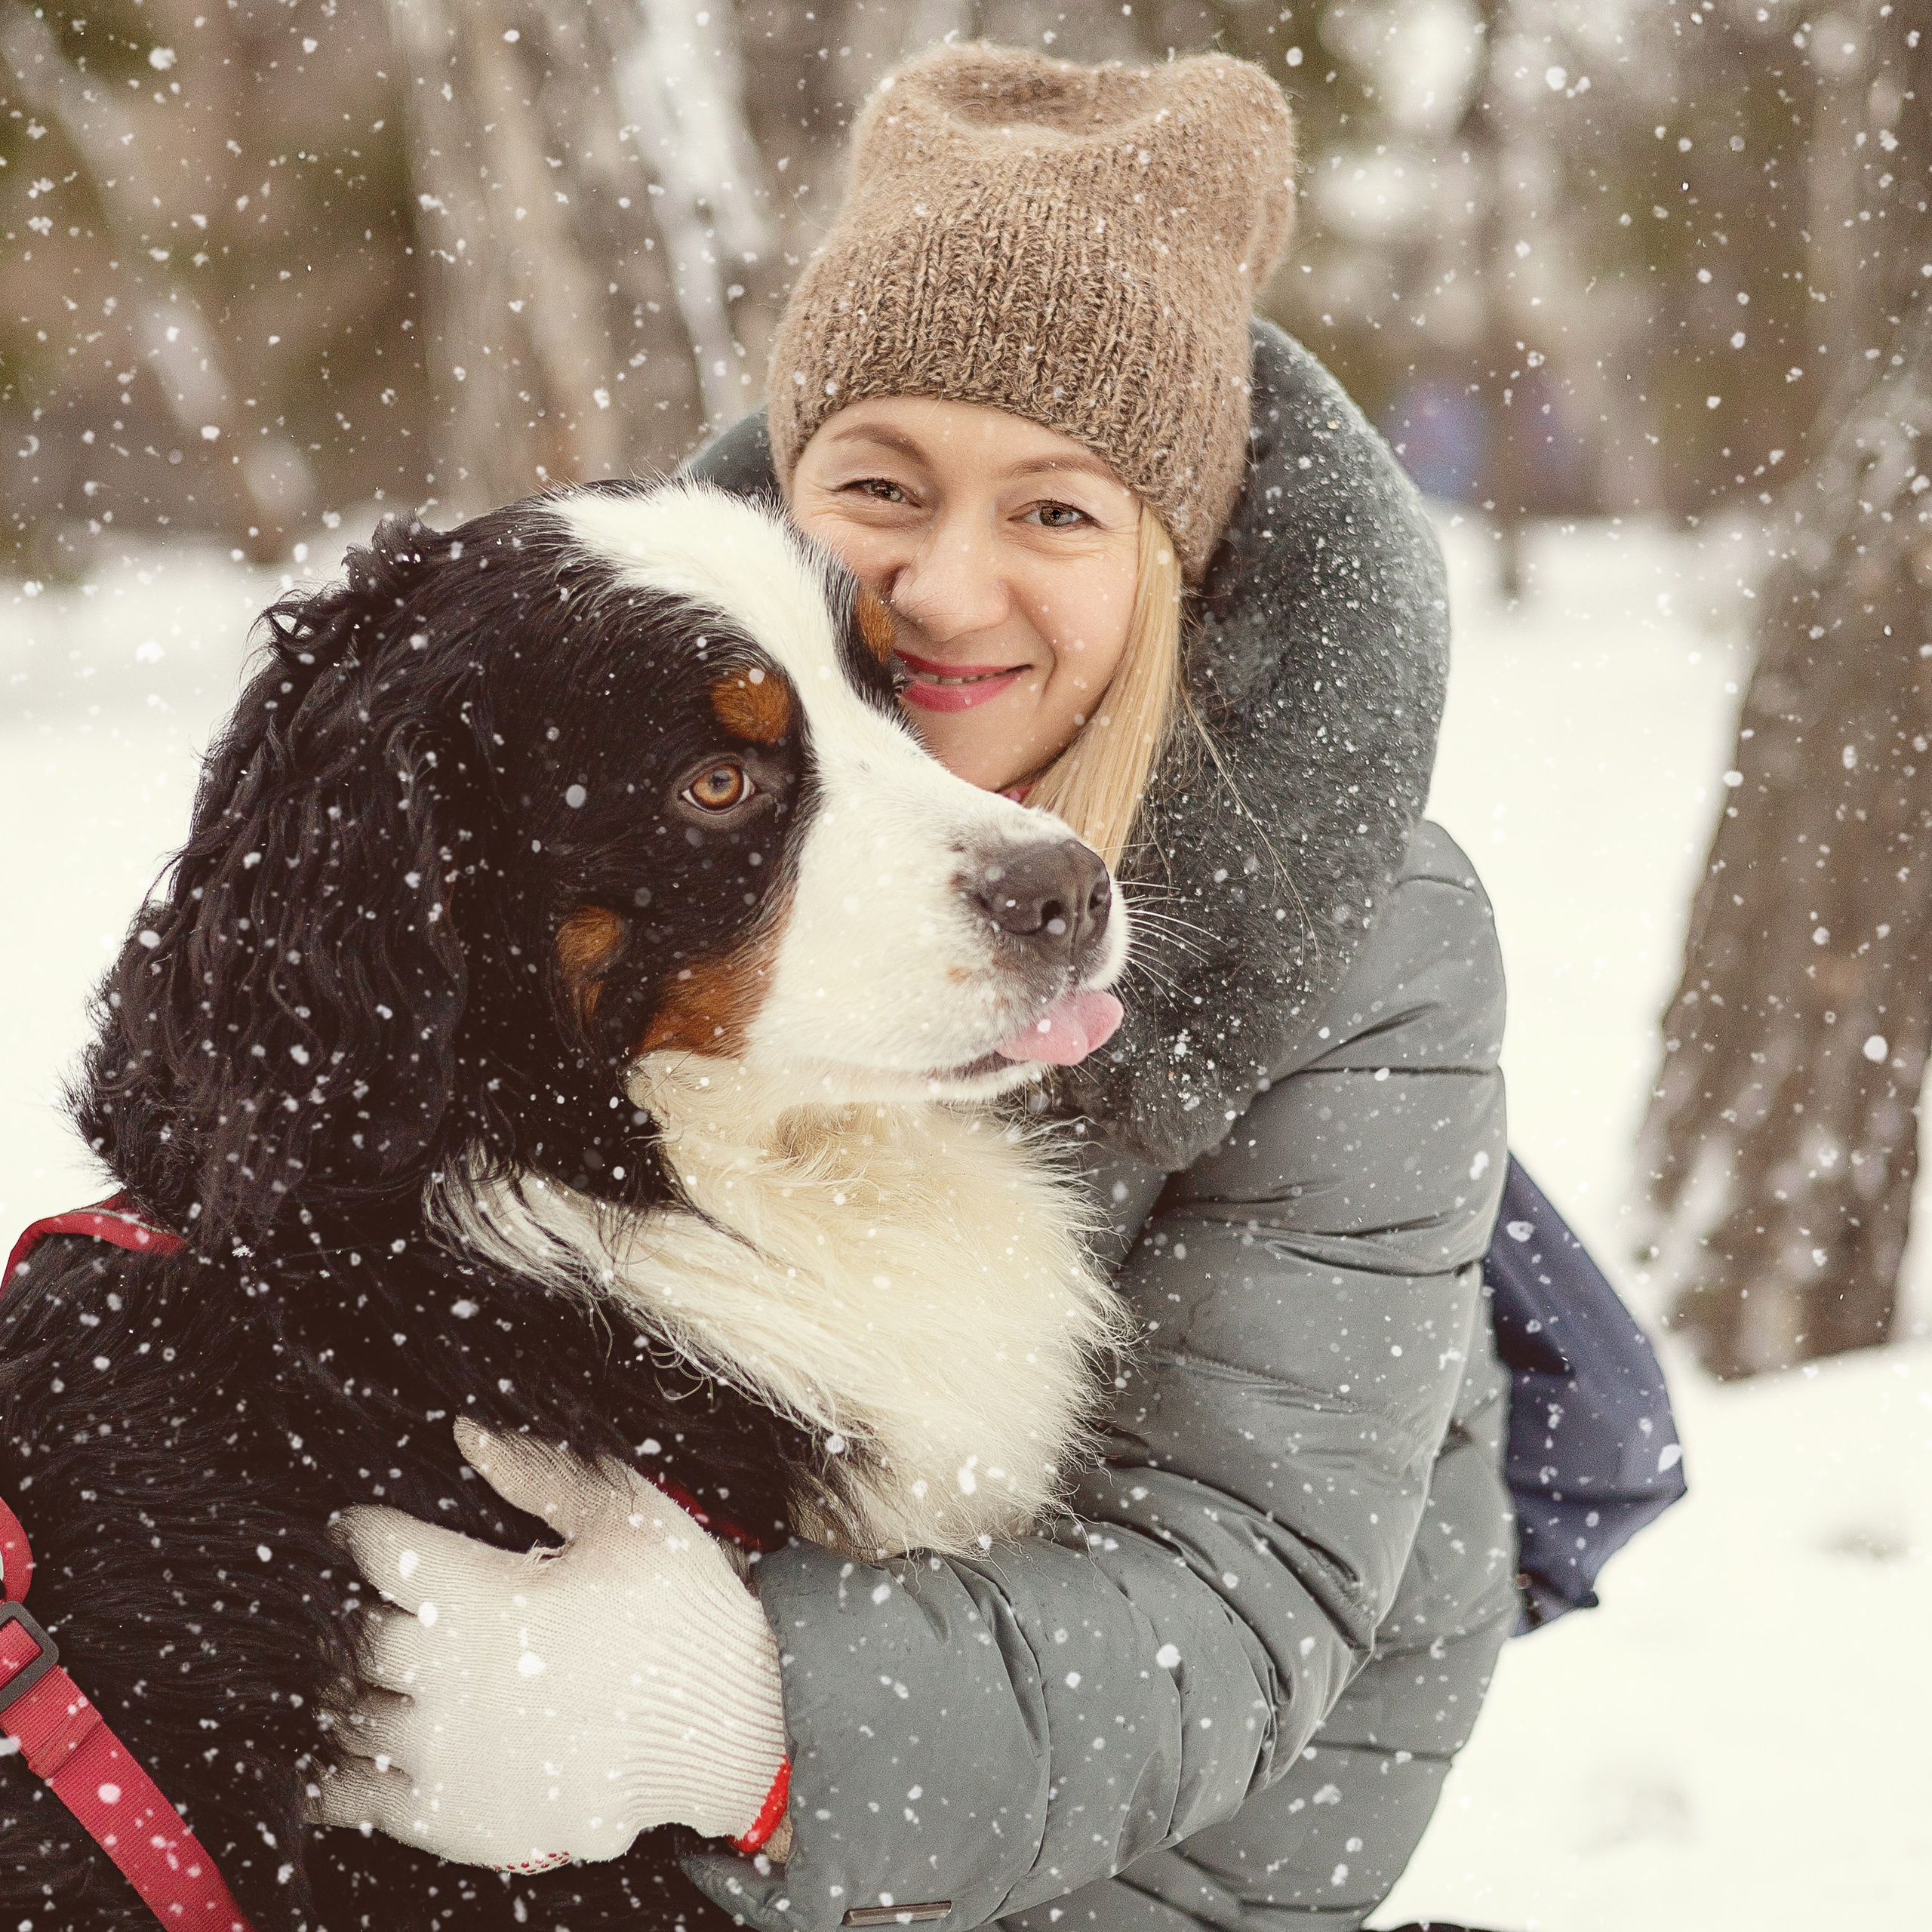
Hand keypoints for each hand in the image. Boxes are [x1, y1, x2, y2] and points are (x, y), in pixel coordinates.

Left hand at [310, 1419, 787, 1869]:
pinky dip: (337, 1771)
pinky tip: (349, 1753)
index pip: (381, 1548)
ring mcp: (444, 1754)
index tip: (362, 1526)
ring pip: (347, 1713)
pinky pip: (355, 1797)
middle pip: (355, 1634)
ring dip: (351, 1686)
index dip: (364, 1529)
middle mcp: (445, 1676)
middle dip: (363, 1610)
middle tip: (384, 1601)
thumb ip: (540, 1474)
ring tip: (371, 1671)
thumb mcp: (629, 1518)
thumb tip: (468, 1434)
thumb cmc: (684, 1616)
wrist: (733, 1732)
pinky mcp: (452, 1817)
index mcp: (480, 1594)